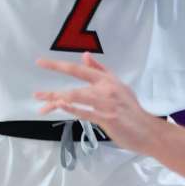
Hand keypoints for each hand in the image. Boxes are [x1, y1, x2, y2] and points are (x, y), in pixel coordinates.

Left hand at [35, 53, 162, 154]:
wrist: (148, 130)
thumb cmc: (131, 110)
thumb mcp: (119, 85)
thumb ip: (101, 71)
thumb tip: (85, 55)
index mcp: (107, 80)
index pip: (79, 69)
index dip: (59, 65)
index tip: (41, 63)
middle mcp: (106, 88)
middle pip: (75, 83)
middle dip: (53, 89)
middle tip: (36, 94)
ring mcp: (106, 102)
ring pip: (77, 96)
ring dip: (57, 100)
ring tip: (42, 105)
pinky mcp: (107, 117)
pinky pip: (86, 112)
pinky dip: (72, 108)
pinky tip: (60, 106)